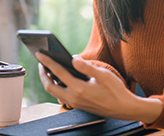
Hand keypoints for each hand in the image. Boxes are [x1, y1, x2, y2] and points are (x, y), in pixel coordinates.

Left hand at [36, 52, 162, 123]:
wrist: (124, 109)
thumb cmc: (116, 91)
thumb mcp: (103, 74)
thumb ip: (86, 66)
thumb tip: (73, 57)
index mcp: (79, 89)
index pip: (58, 72)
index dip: (47, 62)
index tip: (39, 54)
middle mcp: (74, 98)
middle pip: (49, 86)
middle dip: (43, 74)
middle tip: (41, 62)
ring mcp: (75, 103)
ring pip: (54, 92)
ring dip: (49, 81)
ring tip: (48, 69)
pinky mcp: (78, 105)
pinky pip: (61, 95)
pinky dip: (56, 86)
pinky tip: (60, 78)